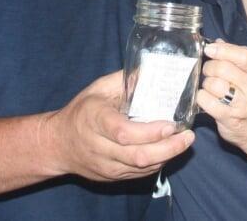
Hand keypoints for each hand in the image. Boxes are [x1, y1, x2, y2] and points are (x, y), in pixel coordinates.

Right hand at [47, 70, 193, 181]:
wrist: (58, 144)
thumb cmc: (81, 111)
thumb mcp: (97, 89)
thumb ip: (123, 80)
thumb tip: (151, 70)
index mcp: (94, 120)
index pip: (123, 132)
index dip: (149, 132)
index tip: (170, 124)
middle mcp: (99, 146)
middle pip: (137, 155)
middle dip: (168, 148)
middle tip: (188, 136)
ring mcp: (105, 165)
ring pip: (140, 168)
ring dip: (166, 157)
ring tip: (185, 142)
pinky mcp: (111, 176)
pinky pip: (139, 174)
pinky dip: (157, 163)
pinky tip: (169, 151)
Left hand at [197, 40, 246, 161]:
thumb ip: (234, 58)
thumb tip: (216, 42)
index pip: (242, 55)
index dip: (223, 50)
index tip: (209, 49)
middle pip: (222, 68)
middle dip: (209, 67)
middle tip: (208, 72)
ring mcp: (240, 103)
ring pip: (213, 84)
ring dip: (205, 83)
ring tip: (209, 87)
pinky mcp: (228, 117)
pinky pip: (206, 101)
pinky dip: (201, 97)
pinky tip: (206, 98)